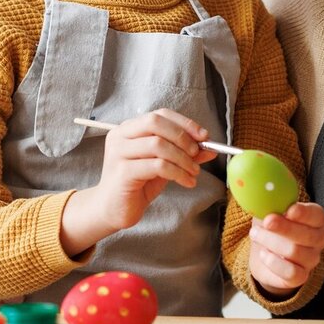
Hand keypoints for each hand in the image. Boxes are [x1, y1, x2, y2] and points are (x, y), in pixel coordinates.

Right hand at [62, 109, 215, 254]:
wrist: (113, 210)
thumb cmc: (138, 184)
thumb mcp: (165, 164)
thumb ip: (184, 153)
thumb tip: (210, 148)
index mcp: (129, 128)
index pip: (160, 114)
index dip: (184, 122)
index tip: (204, 136)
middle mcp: (120, 135)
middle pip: (156, 123)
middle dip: (182, 137)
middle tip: (197, 154)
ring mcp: (119, 153)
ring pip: (158, 144)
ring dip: (183, 158)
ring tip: (194, 172)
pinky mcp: (122, 172)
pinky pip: (157, 166)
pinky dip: (178, 173)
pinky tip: (187, 182)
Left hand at [248, 202, 323, 297]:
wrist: (265, 254)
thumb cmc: (271, 226)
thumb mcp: (271, 209)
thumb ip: (272, 201)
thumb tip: (265, 192)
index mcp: (316, 219)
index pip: (316, 215)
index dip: (304, 213)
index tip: (289, 210)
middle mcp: (318, 239)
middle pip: (306, 235)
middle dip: (284, 228)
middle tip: (266, 221)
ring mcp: (311, 259)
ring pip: (295, 252)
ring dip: (271, 242)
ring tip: (255, 234)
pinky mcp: (301, 276)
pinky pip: (291, 272)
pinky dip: (274, 263)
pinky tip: (263, 254)